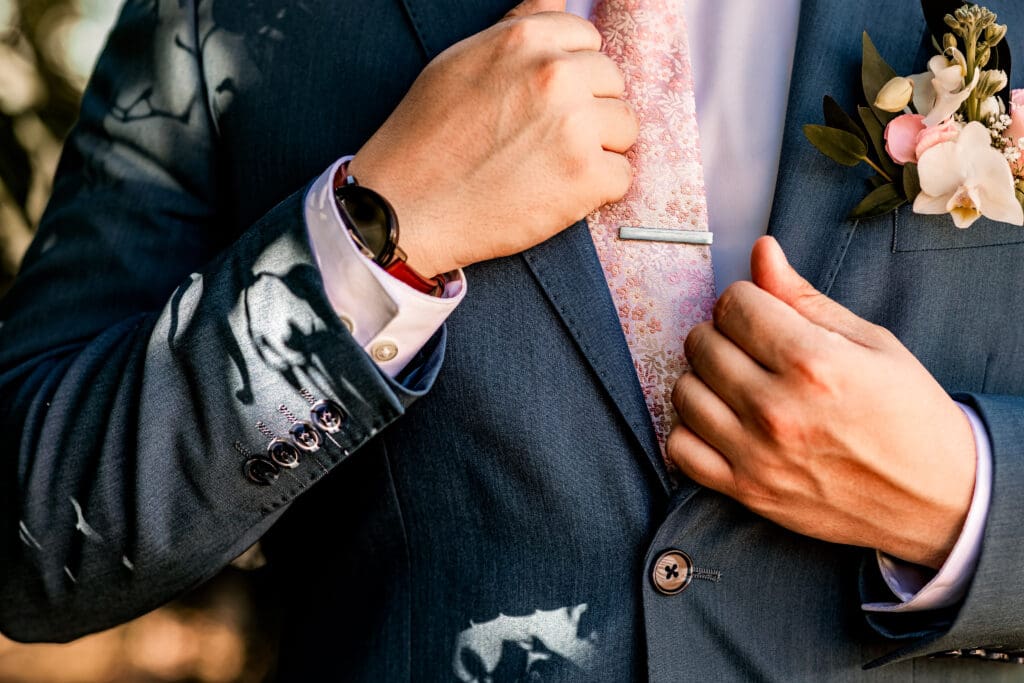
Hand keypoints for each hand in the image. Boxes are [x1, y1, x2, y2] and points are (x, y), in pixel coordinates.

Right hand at [347, 0, 636, 277]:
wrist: (406, 208)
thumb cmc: (426, 138)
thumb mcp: (463, 60)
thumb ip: (519, 27)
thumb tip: (558, 1)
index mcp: (527, 39)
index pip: (588, 40)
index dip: (571, 74)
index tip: (547, 102)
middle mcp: (556, 75)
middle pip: (613, 82)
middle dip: (589, 109)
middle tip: (545, 140)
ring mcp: (575, 127)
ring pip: (625, 127)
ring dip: (598, 148)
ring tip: (551, 166)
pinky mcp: (586, 179)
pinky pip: (621, 176)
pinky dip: (596, 190)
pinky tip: (556, 192)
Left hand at [668, 236, 976, 568]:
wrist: (937, 501)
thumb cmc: (910, 416)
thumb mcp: (872, 344)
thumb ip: (805, 298)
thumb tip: (762, 252)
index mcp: (813, 363)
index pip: (734, 305)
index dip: (746, 300)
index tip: (761, 312)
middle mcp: (777, 409)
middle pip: (702, 343)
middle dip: (722, 333)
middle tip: (750, 346)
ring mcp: (757, 454)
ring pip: (684, 391)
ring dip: (703, 378)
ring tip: (736, 382)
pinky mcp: (747, 491)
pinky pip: (681, 448)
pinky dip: (691, 430)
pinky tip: (720, 421)